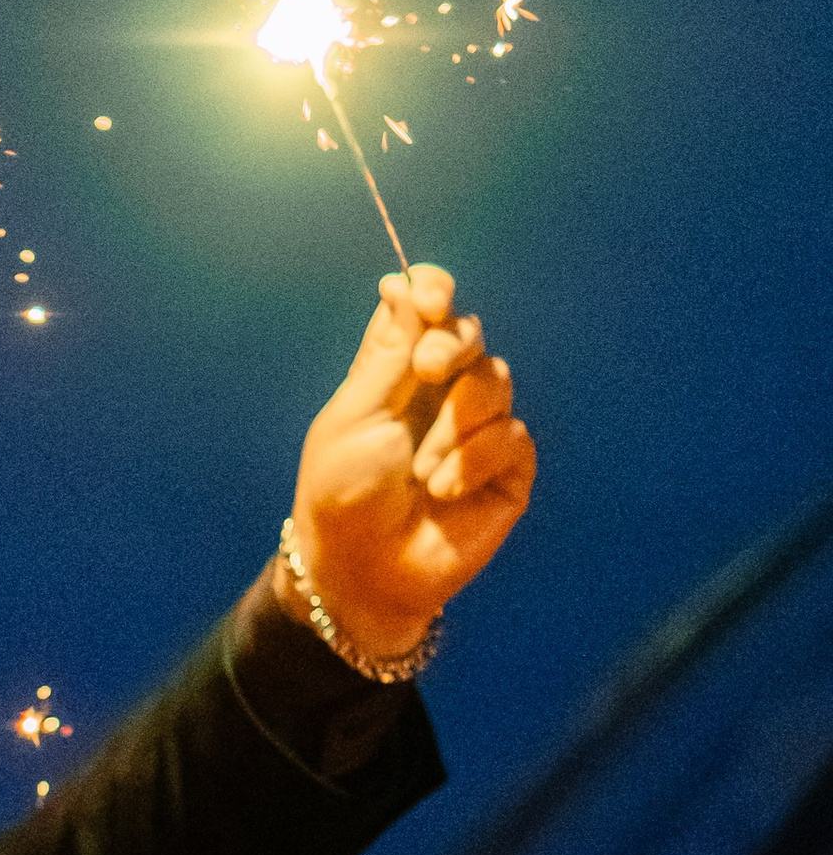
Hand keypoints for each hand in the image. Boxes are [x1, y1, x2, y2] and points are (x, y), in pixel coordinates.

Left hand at [288, 266, 535, 658]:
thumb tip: (400, 282)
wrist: (362, 572)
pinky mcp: (507, 469)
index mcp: (398, 372)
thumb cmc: (343, 496)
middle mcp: (442, 393)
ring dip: (455, 422)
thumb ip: (387, 352)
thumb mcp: (355, 416)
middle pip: (471, 334)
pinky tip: (443, 490)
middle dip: (453, 344)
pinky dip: (474, 460)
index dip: (435, 291)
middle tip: (428, 369)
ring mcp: (477, 429)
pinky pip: (512, 435)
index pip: (427, 310)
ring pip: (496, 381)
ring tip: (421, 471)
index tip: (429, 296)